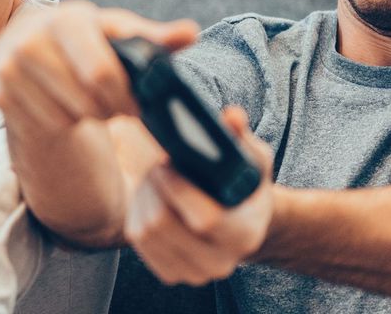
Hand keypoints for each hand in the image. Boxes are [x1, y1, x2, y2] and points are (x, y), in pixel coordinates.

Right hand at [0, 0, 198, 135]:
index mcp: (67, 19)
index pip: (102, 73)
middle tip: (117, 104)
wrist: (29, 45)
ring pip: (70, 116)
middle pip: (89, 100)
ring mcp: (9, 68)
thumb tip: (191, 33)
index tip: (138, 102)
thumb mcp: (117, 34)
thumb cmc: (86, 40)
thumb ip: (154, 37)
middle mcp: (30, 39)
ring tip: (92, 101)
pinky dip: (65, 122)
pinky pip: (49, 124)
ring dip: (90, 116)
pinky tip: (67, 105)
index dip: (126, 94)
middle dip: (113, 108)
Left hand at [124, 105, 273, 285]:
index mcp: (244, 235)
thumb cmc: (246, 184)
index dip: (179, 188)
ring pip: (145, 232)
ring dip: (143, 200)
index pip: (205, 220)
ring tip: (155, 179)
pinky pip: (138, 242)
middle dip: (155, 190)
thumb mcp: (251, 158)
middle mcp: (220, 263)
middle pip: (164, 225)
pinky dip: (138, 216)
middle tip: (158, 166)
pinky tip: (151, 199)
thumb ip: (241, 137)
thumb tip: (232, 117)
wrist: (241, 221)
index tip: (168, 162)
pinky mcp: (170, 273)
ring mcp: (193, 273)